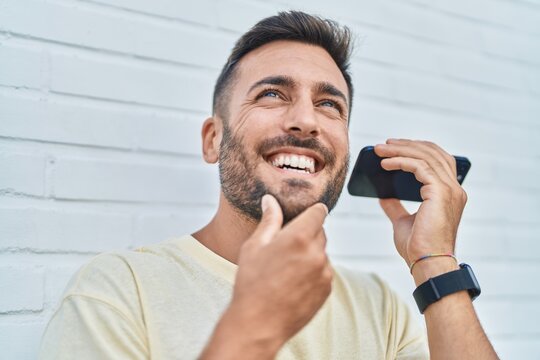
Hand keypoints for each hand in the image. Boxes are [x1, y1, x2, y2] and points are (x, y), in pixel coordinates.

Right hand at [227, 194, 331, 349]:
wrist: (258, 323)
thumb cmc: (251, 283)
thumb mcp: (255, 246)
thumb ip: (269, 220)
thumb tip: (270, 200)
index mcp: (299, 237)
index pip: (319, 212)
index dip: (311, 211)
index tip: (304, 215)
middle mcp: (317, 253)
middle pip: (320, 232)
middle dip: (306, 233)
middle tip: (285, 247)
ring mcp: (324, 273)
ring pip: (321, 253)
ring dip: (310, 254)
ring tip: (285, 269)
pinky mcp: (327, 289)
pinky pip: (323, 271)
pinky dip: (313, 272)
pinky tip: (292, 282)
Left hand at [374, 139, 467, 270]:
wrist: (426, 263)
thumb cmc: (418, 247)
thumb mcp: (402, 221)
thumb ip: (395, 206)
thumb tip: (383, 196)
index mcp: (449, 194)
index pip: (438, 160)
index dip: (418, 148)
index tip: (395, 146)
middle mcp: (454, 189)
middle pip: (433, 153)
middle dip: (406, 145)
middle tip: (383, 144)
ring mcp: (450, 189)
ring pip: (425, 156)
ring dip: (400, 150)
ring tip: (379, 150)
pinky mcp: (440, 192)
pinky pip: (418, 166)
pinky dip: (400, 161)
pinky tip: (384, 164)